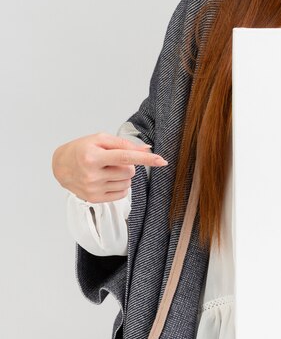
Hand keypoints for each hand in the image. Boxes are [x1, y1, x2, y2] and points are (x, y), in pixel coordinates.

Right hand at [52, 132, 167, 202]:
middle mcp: (92, 175)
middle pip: (129, 171)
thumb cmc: (83, 149)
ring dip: (123, 175)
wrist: (61, 165)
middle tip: (111, 160)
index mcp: (93, 157)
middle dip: (127, 165)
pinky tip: (107, 179)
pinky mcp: (94, 199)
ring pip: (127, 183)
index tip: (162, 161)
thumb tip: (147, 148)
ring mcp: (92, 189)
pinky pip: (121, 193)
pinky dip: (120, 185)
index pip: (125, 157)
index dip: (145, 158)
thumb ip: (125, 143)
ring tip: (107, 169)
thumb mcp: (101, 139)